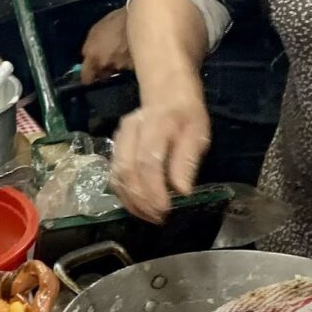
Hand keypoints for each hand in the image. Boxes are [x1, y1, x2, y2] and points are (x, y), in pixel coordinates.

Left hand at [81, 9, 131, 84]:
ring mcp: (121, 66)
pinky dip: (128, 61)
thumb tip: (87, 57)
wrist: (137, 19)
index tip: (89, 76)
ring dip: (116, 63)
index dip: (87, 77)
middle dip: (103, 69)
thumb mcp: (94, 31)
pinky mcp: (134, 65)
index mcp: (94, 57)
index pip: (86, 78)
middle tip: (107, 57)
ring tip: (121, 50)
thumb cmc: (114, 21)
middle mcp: (106, 65)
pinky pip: (128, 66)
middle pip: (102, 75)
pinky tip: (130, 50)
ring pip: (116, 70)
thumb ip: (88, 48)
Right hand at [112, 97, 210, 222]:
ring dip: (132, 201)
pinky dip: (124, 195)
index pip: (148, 160)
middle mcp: (131, 130)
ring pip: (117, 175)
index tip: (166, 209)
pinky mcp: (114, 147)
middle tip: (159, 217)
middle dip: (142, 200)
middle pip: (128, 170)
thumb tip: (183, 191)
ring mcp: (119, 138)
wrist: (167, 93)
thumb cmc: (186, 116)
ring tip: (150, 216)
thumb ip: (188, 160)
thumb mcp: (198, 133)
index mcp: (156, 124)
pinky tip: (139, 207)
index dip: (154, 189)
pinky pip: (114, 175)